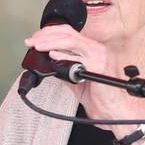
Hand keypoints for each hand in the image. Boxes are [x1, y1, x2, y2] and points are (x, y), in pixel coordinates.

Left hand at [24, 25, 144, 144]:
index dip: (50, 33)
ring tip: (37, 45)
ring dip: (50, 41)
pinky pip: (77, 56)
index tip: (36, 39)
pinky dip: (63, 54)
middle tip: (31, 41)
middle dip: (46, 35)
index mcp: (92, 50)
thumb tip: (48, 62)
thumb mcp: (76, 80)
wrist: (112, 112)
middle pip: (68, 33)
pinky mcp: (98, 65)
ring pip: (71, 40)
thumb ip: (64, 68)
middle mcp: (96, 49)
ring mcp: (98, 56)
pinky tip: (52, 54)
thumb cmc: (100, 98)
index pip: (68, 33)